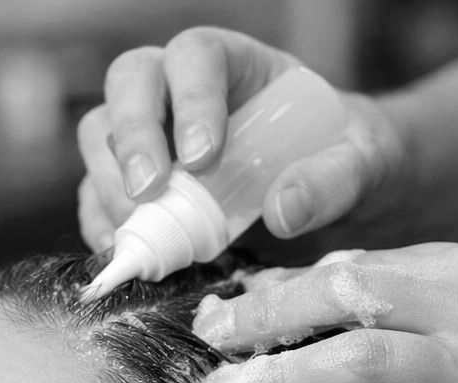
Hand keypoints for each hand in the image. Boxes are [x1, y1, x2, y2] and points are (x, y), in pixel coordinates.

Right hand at [77, 27, 408, 256]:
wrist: (328, 192)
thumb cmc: (343, 161)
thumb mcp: (361, 164)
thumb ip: (335, 180)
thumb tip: (284, 211)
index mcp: (235, 65)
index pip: (195, 56)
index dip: (190, 99)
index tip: (203, 158)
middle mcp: (179, 92)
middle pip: (129, 84)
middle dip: (132, 138)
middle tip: (152, 194)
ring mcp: (151, 139)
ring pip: (101, 137)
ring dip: (110, 186)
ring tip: (144, 234)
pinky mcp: (136, 187)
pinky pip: (96, 195)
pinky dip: (102, 226)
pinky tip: (128, 252)